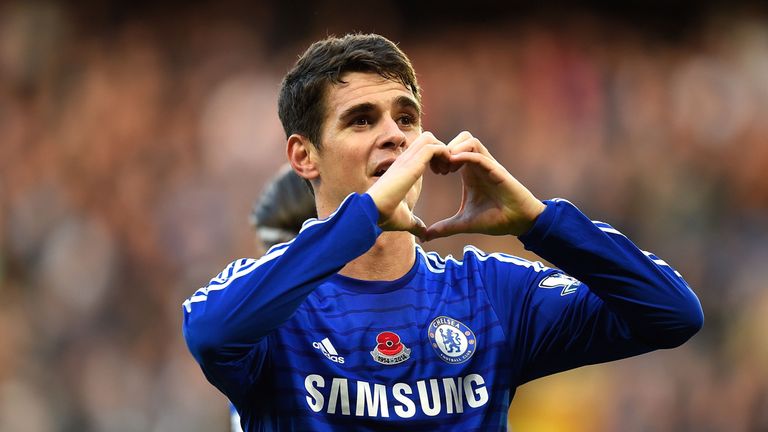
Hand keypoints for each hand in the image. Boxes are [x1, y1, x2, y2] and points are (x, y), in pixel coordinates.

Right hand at [367, 131, 450, 240]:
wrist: (372, 212)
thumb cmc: (384, 216)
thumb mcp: (405, 220)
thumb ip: (416, 224)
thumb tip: (423, 235)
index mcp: (404, 169)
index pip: (422, 149)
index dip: (437, 157)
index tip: (443, 174)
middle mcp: (405, 160)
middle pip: (428, 138)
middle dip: (442, 149)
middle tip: (447, 170)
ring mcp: (407, 159)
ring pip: (431, 138)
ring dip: (444, 150)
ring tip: (447, 170)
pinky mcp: (412, 162)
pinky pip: (434, 147)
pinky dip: (445, 154)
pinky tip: (446, 172)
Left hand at [424, 131, 545, 240]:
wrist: (518, 222)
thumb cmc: (495, 219)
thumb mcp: (463, 223)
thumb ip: (445, 228)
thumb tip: (426, 237)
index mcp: (468, 172)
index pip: (452, 150)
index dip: (439, 156)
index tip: (434, 172)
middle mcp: (477, 165)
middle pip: (459, 139)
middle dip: (445, 149)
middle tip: (440, 169)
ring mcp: (487, 165)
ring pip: (468, 139)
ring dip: (455, 149)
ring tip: (448, 169)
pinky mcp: (496, 170)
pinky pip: (479, 154)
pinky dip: (466, 155)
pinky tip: (454, 167)